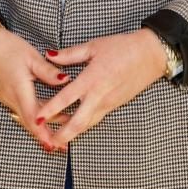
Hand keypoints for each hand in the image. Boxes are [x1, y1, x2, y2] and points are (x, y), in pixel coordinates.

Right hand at [0, 21, 70, 151]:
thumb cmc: (8, 48)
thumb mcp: (31, 56)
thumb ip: (48, 71)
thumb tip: (65, 80)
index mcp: (19, 89)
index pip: (32, 116)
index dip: (43, 132)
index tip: (54, 144)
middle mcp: (12, 98)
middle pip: (29, 123)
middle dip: (44, 137)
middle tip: (61, 147)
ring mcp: (8, 98)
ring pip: (26, 118)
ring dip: (41, 128)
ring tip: (59, 136)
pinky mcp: (8, 95)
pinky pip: (23, 111)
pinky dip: (35, 118)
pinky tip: (47, 119)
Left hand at [35, 29, 171, 148]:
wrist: (150, 55)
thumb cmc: (123, 47)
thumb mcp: (94, 46)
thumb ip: (70, 54)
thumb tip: (49, 55)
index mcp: (92, 78)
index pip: (67, 98)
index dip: (50, 110)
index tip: (37, 118)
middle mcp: (99, 95)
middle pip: (78, 122)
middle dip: (62, 135)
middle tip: (47, 142)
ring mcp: (108, 103)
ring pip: (87, 125)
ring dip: (71, 133)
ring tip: (56, 138)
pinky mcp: (114, 105)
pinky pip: (95, 119)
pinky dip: (83, 125)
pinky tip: (73, 126)